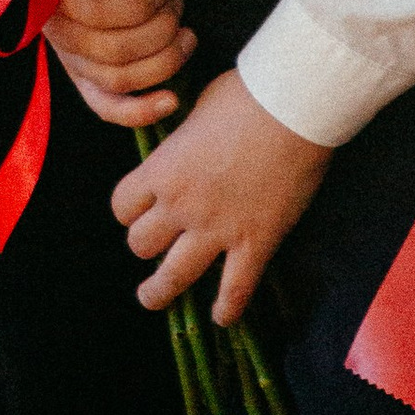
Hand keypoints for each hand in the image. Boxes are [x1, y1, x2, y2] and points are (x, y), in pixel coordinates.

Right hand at [55, 0, 200, 126]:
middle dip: (160, 30)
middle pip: (112, 51)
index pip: (96, 11)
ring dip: (163, 60)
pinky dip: (140, 111)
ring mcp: (69, 56)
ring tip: (186, 35)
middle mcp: (57, 26)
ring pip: (116, 79)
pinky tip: (172, 100)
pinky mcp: (85, 77)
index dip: (141, 5)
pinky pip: (106, 106)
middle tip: (177, 5)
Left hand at [111, 65, 330, 322]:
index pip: (123, 205)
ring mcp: (217, 229)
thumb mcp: (196, 109)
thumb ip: (183, 137)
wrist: (292, 106)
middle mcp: (181, 205)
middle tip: (153, 247)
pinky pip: (235, 289)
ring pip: (174, 275)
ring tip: (152, 298)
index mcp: (162, 169)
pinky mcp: (256, 242)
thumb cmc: (244, 96)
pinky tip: (222, 318)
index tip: (136, 213)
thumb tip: (186, 139)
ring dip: (159, 291)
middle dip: (144, 246)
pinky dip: (227, 308)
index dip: (127, 212)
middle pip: (140, 243)